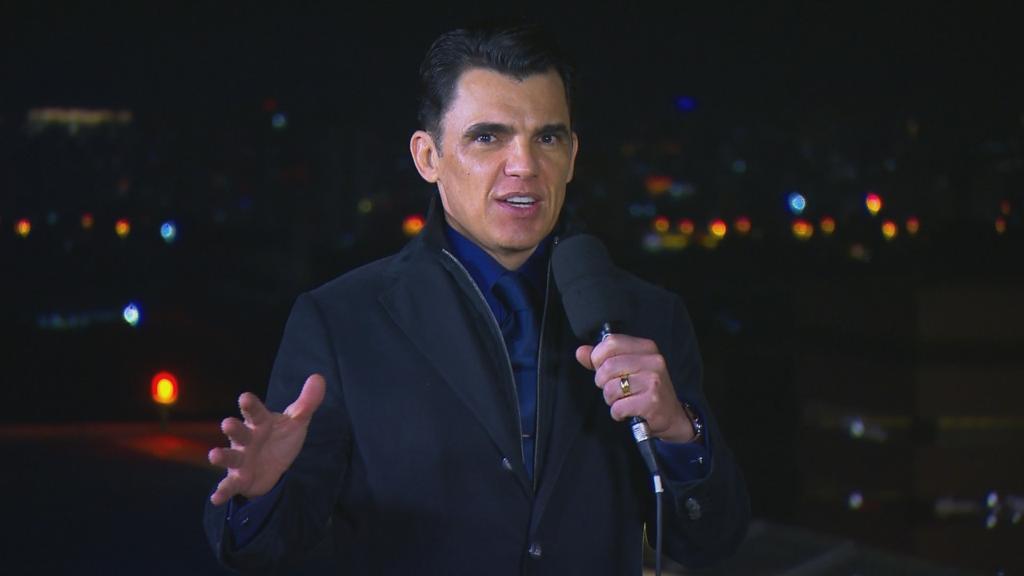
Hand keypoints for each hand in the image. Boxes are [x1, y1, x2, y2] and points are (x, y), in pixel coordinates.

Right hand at [208, 374, 325, 505]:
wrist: (274, 467)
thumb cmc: (280, 438)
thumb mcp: (296, 422)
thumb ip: (307, 402)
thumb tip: (319, 377)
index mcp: (260, 423)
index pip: (256, 412)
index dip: (251, 405)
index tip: (245, 397)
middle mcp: (247, 439)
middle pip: (240, 432)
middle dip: (234, 428)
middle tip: (227, 423)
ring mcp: (241, 459)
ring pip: (230, 457)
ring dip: (222, 456)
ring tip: (213, 455)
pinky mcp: (239, 478)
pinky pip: (229, 485)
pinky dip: (222, 491)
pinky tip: (215, 498)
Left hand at [576, 335, 694, 442]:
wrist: (672, 415)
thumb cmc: (646, 390)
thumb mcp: (627, 368)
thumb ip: (602, 359)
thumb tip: (581, 352)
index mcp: (646, 347)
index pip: (611, 342)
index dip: (598, 358)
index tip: (602, 369)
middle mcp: (653, 361)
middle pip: (607, 367)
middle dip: (603, 383)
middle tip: (614, 389)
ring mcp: (654, 381)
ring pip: (610, 388)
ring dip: (611, 399)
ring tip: (623, 400)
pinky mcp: (652, 402)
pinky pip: (619, 407)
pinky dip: (617, 413)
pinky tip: (627, 412)